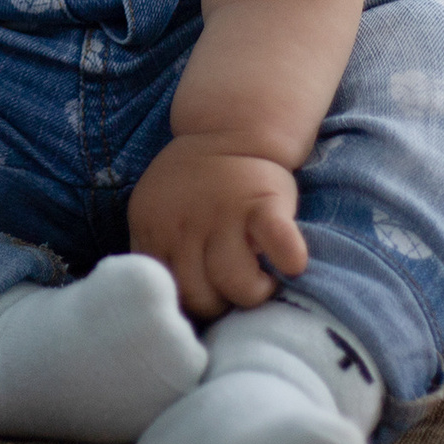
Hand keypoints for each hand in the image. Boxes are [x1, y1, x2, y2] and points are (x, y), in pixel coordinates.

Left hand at [128, 133, 309, 317]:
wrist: (231, 131)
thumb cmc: (196, 187)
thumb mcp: (158, 214)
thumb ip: (159, 253)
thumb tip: (174, 311)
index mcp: (153, 229)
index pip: (163, 290)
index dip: (185, 304)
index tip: (202, 299)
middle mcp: (184, 224)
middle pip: (199, 297)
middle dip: (220, 303)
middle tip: (234, 288)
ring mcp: (224, 214)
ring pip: (236, 285)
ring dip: (254, 291)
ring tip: (262, 279)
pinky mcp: (264, 205)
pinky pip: (278, 244)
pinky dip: (288, 258)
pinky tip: (291, 264)